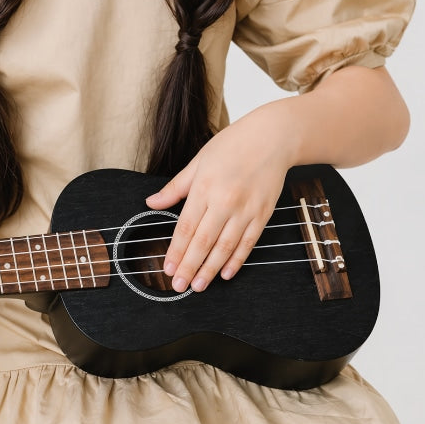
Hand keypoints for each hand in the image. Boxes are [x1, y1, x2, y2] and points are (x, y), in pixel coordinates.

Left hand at [145, 110, 294, 292]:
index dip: (176, 251)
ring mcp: (246, 209)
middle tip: (179, 286)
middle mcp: (225, 201)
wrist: (273, 137)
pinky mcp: (263, 214)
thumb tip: (151, 203)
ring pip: (225, 247)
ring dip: (211, 269)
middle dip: (189, 267)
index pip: (186, 228)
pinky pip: (247, 243)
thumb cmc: (232, 146)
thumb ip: (175, 188)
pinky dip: (237, 260)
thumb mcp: (197, 162)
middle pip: (203, 242)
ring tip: (199, 286)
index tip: (168, 269)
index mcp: (204, 188)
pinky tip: (226, 273)